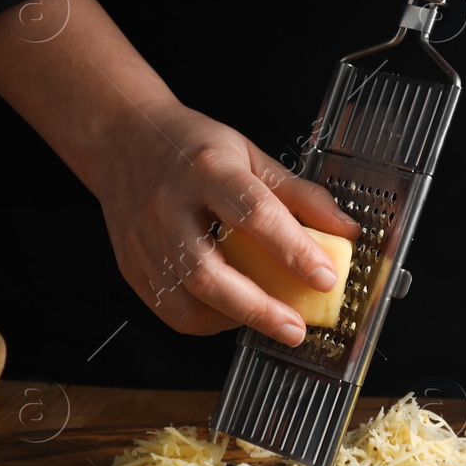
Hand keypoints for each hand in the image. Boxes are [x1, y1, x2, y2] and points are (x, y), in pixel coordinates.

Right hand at [92, 101, 359, 346]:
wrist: (121, 138)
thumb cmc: (191, 147)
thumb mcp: (250, 155)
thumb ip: (299, 195)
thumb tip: (345, 231)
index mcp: (207, 170)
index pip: (254, 214)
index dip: (293, 250)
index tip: (325, 276)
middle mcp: (169, 206)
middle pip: (209, 273)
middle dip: (259, 309)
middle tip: (295, 327)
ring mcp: (144, 240)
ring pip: (185, 300)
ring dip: (233, 320)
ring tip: (267, 319)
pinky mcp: (132, 265)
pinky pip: (169, 310)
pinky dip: (206, 321)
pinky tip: (231, 312)